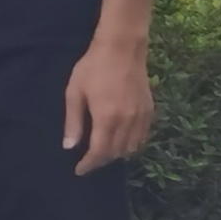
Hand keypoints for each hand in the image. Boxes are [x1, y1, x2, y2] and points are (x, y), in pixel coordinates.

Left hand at [62, 37, 154, 175]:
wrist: (122, 49)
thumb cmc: (93, 68)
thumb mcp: (75, 93)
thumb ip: (73, 121)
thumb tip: (69, 147)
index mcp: (107, 119)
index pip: (100, 152)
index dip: (89, 164)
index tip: (79, 170)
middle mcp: (127, 122)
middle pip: (116, 152)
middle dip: (101, 160)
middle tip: (88, 160)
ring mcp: (141, 117)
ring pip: (132, 147)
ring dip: (117, 153)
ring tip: (102, 151)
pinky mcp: (150, 110)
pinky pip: (142, 136)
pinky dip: (132, 144)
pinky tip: (121, 140)